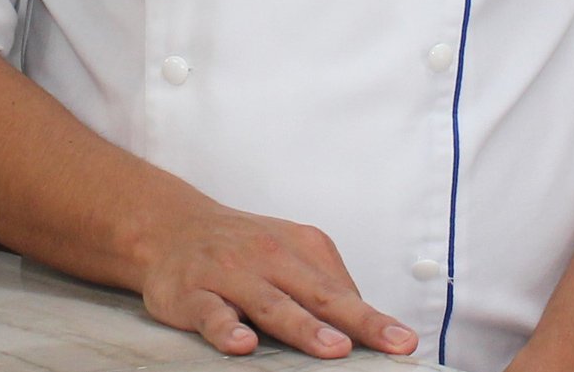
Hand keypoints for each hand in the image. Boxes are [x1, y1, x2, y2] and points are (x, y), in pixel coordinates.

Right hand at [135, 201, 418, 359]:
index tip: (404, 342)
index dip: (374, 319)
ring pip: (270, 304)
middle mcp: (267, 257)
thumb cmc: (241, 248)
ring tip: (333, 347)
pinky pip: (212, 313)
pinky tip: (242, 344)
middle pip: (318, 295)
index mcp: (298, 248)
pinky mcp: (193, 293)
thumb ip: (321, 287)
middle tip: (390, 342)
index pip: (341, 290)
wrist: (169, 226)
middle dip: (355, 320)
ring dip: (303, 326)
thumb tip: (365, 328)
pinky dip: (227, 329)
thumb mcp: (286, 253)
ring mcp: (230, 274)